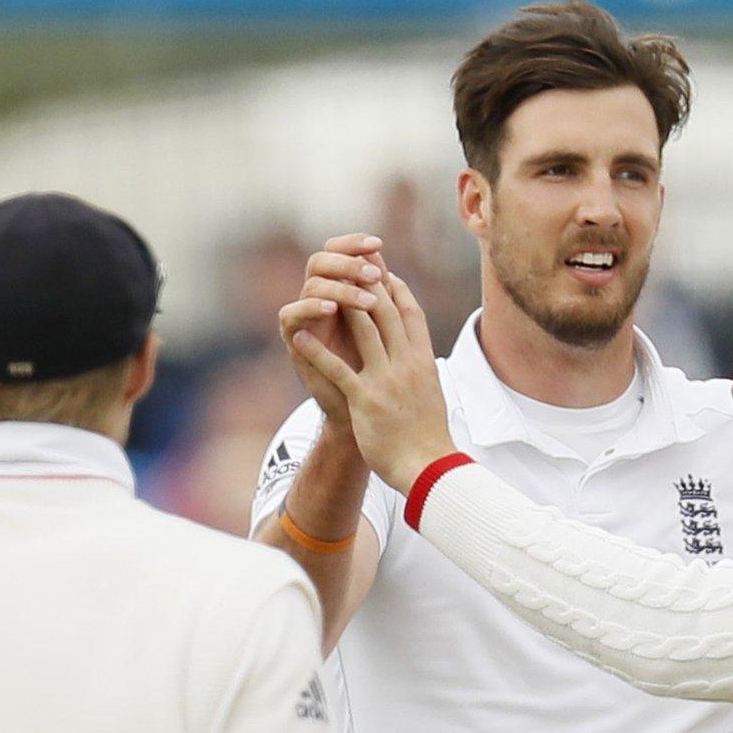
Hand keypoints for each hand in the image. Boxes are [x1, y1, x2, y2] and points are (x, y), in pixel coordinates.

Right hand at [277, 232, 388, 433]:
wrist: (368, 413)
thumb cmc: (379, 369)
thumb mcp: (387, 329)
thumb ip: (385, 297)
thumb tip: (387, 263)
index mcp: (341, 290)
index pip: (339, 252)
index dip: (354, 244)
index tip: (378, 244)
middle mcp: (319, 298)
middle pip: (321, 261)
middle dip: (348, 263)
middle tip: (373, 275)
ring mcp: (304, 318)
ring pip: (311, 285)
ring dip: (340, 287)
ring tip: (366, 300)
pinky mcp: (294, 341)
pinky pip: (290, 315)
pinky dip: (310, 307)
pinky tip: (331, 307)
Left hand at [288, 269, 453, 491]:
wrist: (430, 469)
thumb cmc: (429, 437)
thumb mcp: (432, 395)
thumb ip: (422, 372)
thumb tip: (419, 357)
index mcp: (424, 363)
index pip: (412, 315)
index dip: (396, 288)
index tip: (383, 270)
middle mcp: (408, 365)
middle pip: (388, 312)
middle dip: (369, 282)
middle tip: (352, 262)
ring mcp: (387, 381)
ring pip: (365, 331)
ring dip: (343, 305)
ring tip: (324, 286)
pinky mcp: (367, 401)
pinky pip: (338, 370)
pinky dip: (317, 351)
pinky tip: (300, 336)